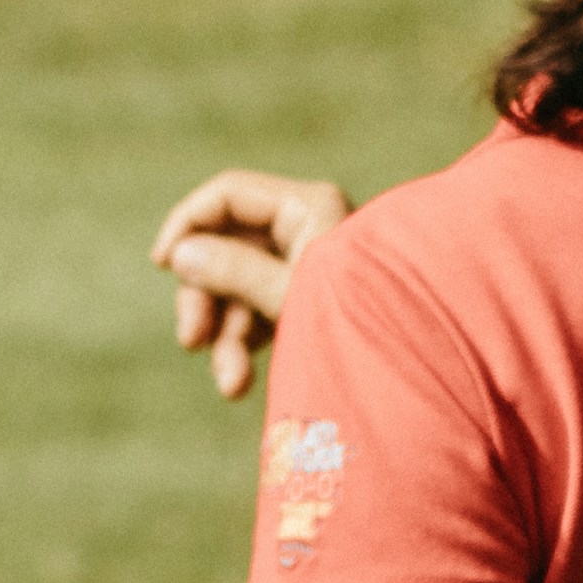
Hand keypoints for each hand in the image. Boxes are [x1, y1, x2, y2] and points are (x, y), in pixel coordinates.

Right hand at [152, 170, 349, 401]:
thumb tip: (180, 254)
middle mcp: (306, 227)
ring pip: (238, 287)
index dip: (188, 223)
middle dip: (206, 297)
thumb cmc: (365, 326)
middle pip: (225, 246)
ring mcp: (305, 265)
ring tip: (232, 386)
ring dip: (226, 336)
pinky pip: (258, 312)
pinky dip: (245, 344)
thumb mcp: (291, 298)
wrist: (421, 374)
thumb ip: (234, 272)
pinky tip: (241, 385)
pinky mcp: (306, 302)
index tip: (161, 263)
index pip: (228, 195)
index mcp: (307, 206)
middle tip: (191, 342)